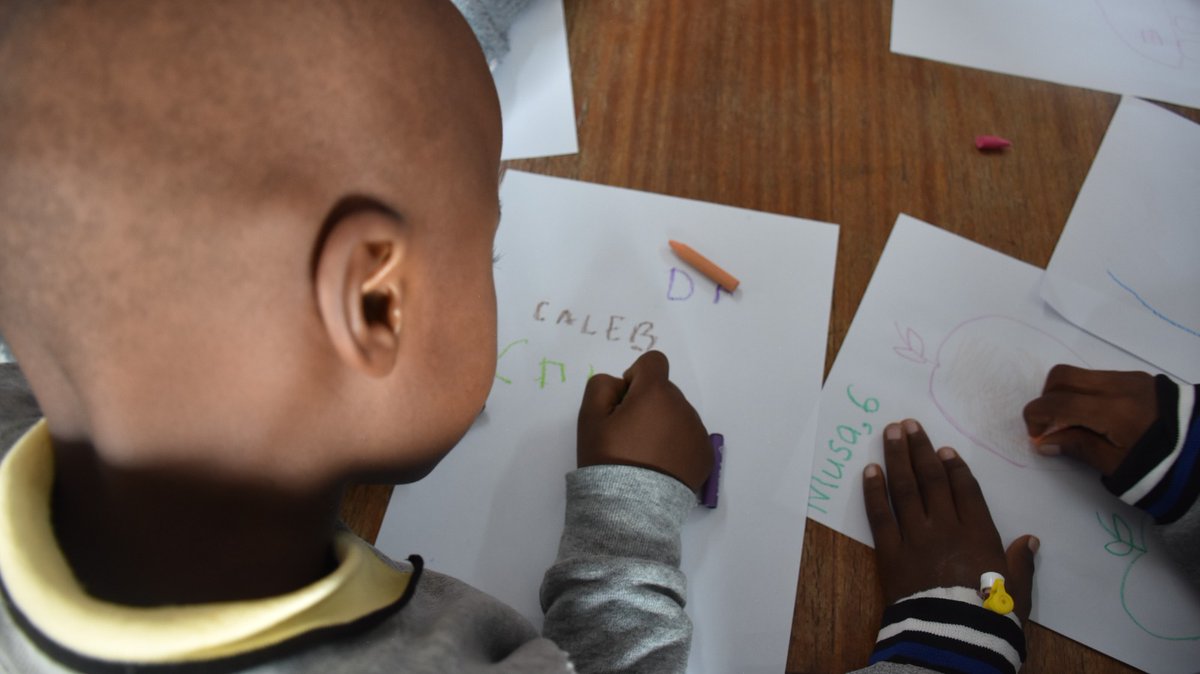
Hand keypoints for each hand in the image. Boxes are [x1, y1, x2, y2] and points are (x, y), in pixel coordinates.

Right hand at [577, 351, 712, 491]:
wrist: (631, 507)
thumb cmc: (608, 458)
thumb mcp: (588, 418)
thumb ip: (601, 385)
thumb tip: (622, 385)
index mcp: (656, 393)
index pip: (653, 362)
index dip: (635, 378)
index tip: (624, 403)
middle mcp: (683, 407)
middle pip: (665, 391)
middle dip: (648, 404)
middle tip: (629, 436)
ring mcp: (698, 432)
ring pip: (678, 415)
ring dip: (664, 425)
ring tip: (645, 456)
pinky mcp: (706, 455)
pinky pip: (690, 438)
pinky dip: (677, 446)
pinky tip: (660, 467)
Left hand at [863, 419, 1037, 622]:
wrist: (953, 638)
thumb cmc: (989, 616)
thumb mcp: (1015, 590)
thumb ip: (1021, 562)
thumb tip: (1031, 540)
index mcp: (978, 533)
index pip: (964, 490)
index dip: (954, 467)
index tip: (942, 448)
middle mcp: (945, 527)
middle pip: (931, 480)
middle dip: (920, 449)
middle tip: (909, 424)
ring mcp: (915, 537)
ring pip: (904, 489)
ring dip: (897, 458)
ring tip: (891, 432)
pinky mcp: (891, 552)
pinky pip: (880, 515)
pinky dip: (874, 491)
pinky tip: (870, 470)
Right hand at [1023, 365, 1156, 475]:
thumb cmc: (1158, 465)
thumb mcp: (1115, 465)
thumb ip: (1077, 447)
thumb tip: (1044, 440)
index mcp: (1112, 411)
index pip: (1056, 403)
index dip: (1036, 417)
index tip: (1037, 436)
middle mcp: (1118, 386)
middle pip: (1061, 376)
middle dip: (1046, 398)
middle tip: (1052, 425)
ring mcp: (1129, 378)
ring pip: (1081, 374)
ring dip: (1066, 394)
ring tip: (1076, 423)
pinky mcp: (1138, 378)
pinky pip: (1099, 377)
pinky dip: (1086, 393)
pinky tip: (1097, 417)